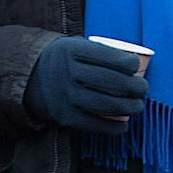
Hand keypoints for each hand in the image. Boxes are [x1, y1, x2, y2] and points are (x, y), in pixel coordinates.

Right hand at [23, 37, 149, 132]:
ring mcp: (66, 97)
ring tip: (137, 105)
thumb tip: (138, 64)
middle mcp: (68, 73)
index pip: (108, 57)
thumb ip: (100, 52)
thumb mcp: (75, 45)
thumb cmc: (64, 60)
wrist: (29, 78)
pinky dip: (115, 127)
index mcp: (72, 51)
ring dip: (130, 107)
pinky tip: (124, 123)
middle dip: (135, 87)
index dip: (129, 63)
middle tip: (143, 88)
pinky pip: (96, 125)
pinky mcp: (65, 117)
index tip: (136, 65)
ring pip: (107, 105)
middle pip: (111, 82)